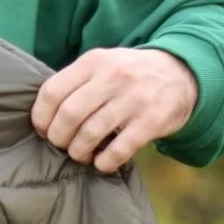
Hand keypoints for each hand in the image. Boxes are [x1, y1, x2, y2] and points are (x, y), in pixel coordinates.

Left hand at [31, 48, 198, 173]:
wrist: (182, 73)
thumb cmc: (128, 77)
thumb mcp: (101, 66)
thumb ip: (74, 84)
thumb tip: (41, 120)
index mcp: (94, 61)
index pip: (52, 92)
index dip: (41, 118)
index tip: (45, 130)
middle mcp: (113, 76)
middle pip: (69, 115)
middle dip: (58, 138)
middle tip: (63, 145)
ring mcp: (134, 98)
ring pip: (90, 134)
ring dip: (79, 152)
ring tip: (81, 155)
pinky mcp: (152, 120)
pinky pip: (118, 150)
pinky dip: (104, 162)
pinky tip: (102, 162)